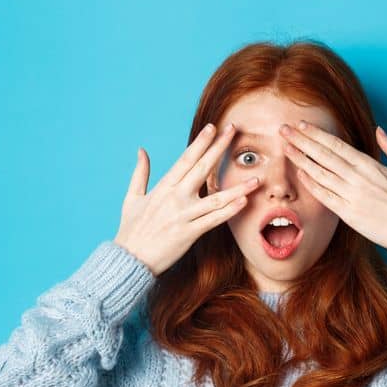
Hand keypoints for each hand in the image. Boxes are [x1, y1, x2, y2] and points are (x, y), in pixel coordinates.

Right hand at [115, 123, 257, 275]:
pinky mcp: (190, 233)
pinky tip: (244, 202)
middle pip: (202, 168)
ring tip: (257, 179)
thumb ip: (140, 173)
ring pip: (216, 198)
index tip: (213, 128)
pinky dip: (230, 210)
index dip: (201, 142)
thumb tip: (142, 151)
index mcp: (163, 187)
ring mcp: (183, 215)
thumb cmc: (132, 229)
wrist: (129, 258)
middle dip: (219, 148)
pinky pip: (214, 220)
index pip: (185, 159)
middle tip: (234, 131)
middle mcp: (174, 198)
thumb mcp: (131, 198)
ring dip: (238, 187)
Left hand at [279, 121, 386, 250]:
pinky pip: (324, 196)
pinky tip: (299, 174)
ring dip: (300, 159)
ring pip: (319, 173)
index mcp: (370, 165)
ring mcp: (352, 195)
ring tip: (285, 148)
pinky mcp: (349, 213)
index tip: (302, 125)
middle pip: (323, 155)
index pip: (336, 145)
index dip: (316, 134)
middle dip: (301, 141)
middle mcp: (358, 178)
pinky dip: (311, 184)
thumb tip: (379, 130)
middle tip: (284, 130)